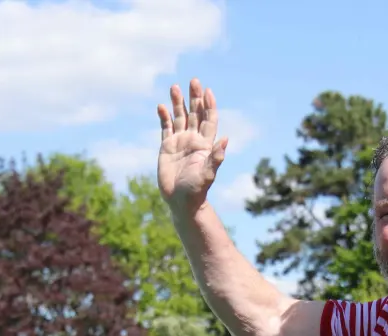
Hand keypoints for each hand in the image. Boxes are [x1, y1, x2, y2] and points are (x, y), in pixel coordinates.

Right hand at [156, 79, 226, 212]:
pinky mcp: (167, 147)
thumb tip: (226, 139)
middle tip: (194, 81)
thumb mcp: (207, 174)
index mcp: (205, 144)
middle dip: (195, 98)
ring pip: (179, 117)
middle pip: (195, 114)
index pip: (208, 120)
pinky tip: (161, 106)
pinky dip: (164, 117)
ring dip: (178, 102)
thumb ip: (216, 157)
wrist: (181, 202)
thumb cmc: (196, 190)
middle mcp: (193, 140)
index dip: (209, 106)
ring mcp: (180, 142)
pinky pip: (165, 128)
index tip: (207, 91)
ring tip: (175, 87)